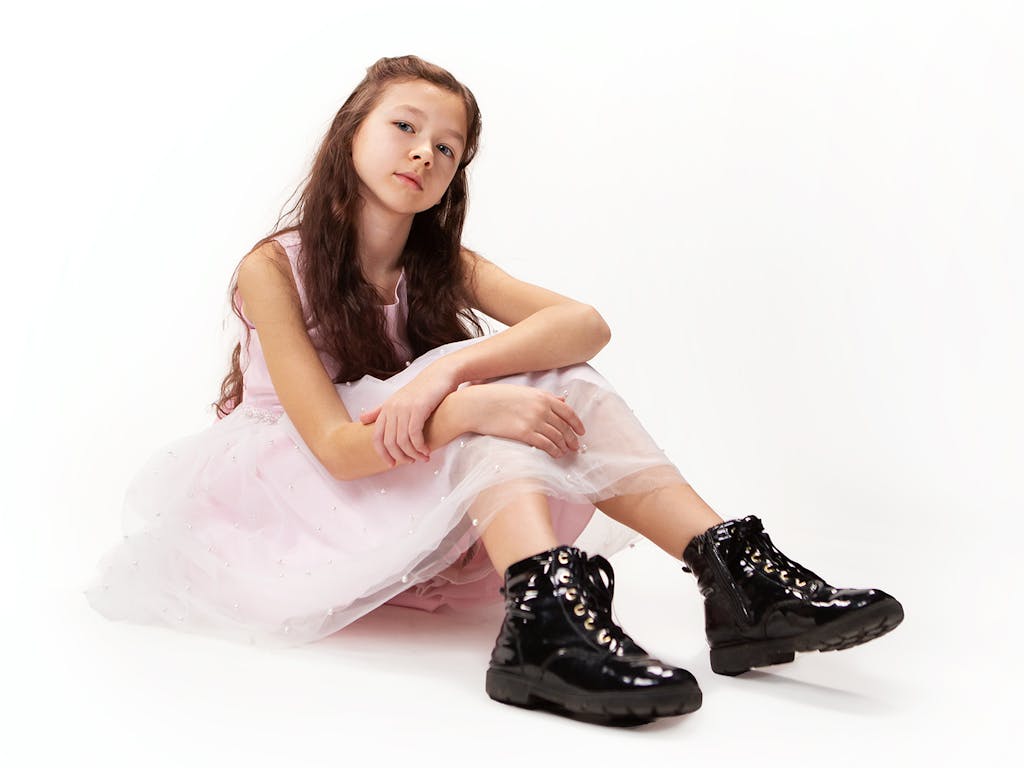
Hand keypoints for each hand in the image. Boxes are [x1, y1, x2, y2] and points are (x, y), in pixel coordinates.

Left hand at [359, 362, 459, 466]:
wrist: (440, 374)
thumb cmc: (421, 389)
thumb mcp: (398, 399)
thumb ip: (380, 410)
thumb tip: (362, 419)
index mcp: (386, 408)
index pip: (377, 437)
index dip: (383, 454)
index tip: (392, 464)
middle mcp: (392, 408)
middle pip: (389, 442)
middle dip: (400, 456)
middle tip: (411, 462)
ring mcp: (405, 408)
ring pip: (403, 441)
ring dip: (413, 454)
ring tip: (423, 458)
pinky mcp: (418, 408)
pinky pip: (415, 435)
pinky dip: (420, 446)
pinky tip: (427, 450)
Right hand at [459, 383, 584, 458]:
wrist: (476, 405)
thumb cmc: (496, 397)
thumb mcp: (523, 392)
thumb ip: (543, 396)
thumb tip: (561, 400)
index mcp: (541, 396)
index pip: (567, 411)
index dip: (577, 423)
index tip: (581, 431)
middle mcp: (541, 408)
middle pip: (564, 426)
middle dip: (572, 438)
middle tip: (576, 446)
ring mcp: (533, 420)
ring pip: (557, 437)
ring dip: (563, 446)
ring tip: (565, 452)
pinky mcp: (524, 433)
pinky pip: (546, 444)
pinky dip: (554, 451)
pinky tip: (556, 455)